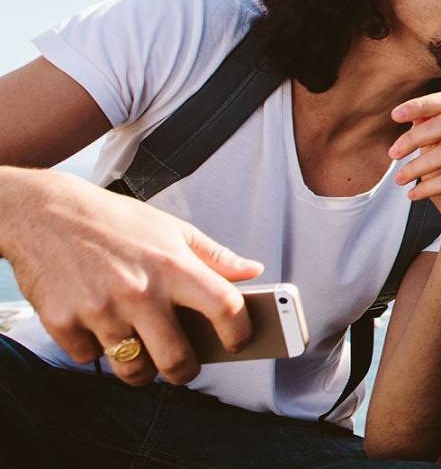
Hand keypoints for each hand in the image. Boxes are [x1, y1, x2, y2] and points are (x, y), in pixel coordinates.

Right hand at [5, 169, 262, 385]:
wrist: (43, 212)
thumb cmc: (114, 221)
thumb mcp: (170, 229)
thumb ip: (214, 255)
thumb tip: (254, 271)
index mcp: (173, 266)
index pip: (225, 308)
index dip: (239, 333)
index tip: (238, 342)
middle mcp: (139, 291)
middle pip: (178, 360)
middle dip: (186, 371)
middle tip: (183, 365)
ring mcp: (100, 310)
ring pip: (134, 370)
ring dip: (141, 370)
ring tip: (141, 352)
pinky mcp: (63, 322)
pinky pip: (89, 358)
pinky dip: (95, 351)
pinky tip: (97, 328)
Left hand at [389, 91, 440, 250]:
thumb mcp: (434, 151)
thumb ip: (427, 131)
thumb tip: (411, 113)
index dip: (422, 104)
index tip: (394, 115)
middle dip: (414, 137)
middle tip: (393, 153)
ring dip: (417, 166)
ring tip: (399, 179)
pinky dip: (427, 188)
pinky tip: (412, 195)